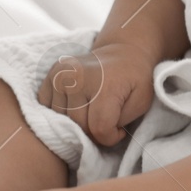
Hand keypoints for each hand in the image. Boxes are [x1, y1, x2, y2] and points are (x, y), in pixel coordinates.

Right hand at [37, 42, 157, 147]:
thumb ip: (122, 121)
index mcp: (105, 84)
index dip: (110, 137)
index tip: (119, 130)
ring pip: (61, 120)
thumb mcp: (142, 101)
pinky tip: (76, 106)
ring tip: (92, 112)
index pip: (99, 128)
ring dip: (77, 123)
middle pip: (79, 126)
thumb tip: (98, 133)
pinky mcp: (51, 75)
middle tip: (106, 121)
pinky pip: (47, 108)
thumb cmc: (135, 80)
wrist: (124, 52)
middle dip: (94, 132)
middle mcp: (79, 78)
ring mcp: (62, 75)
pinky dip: (60, 113)